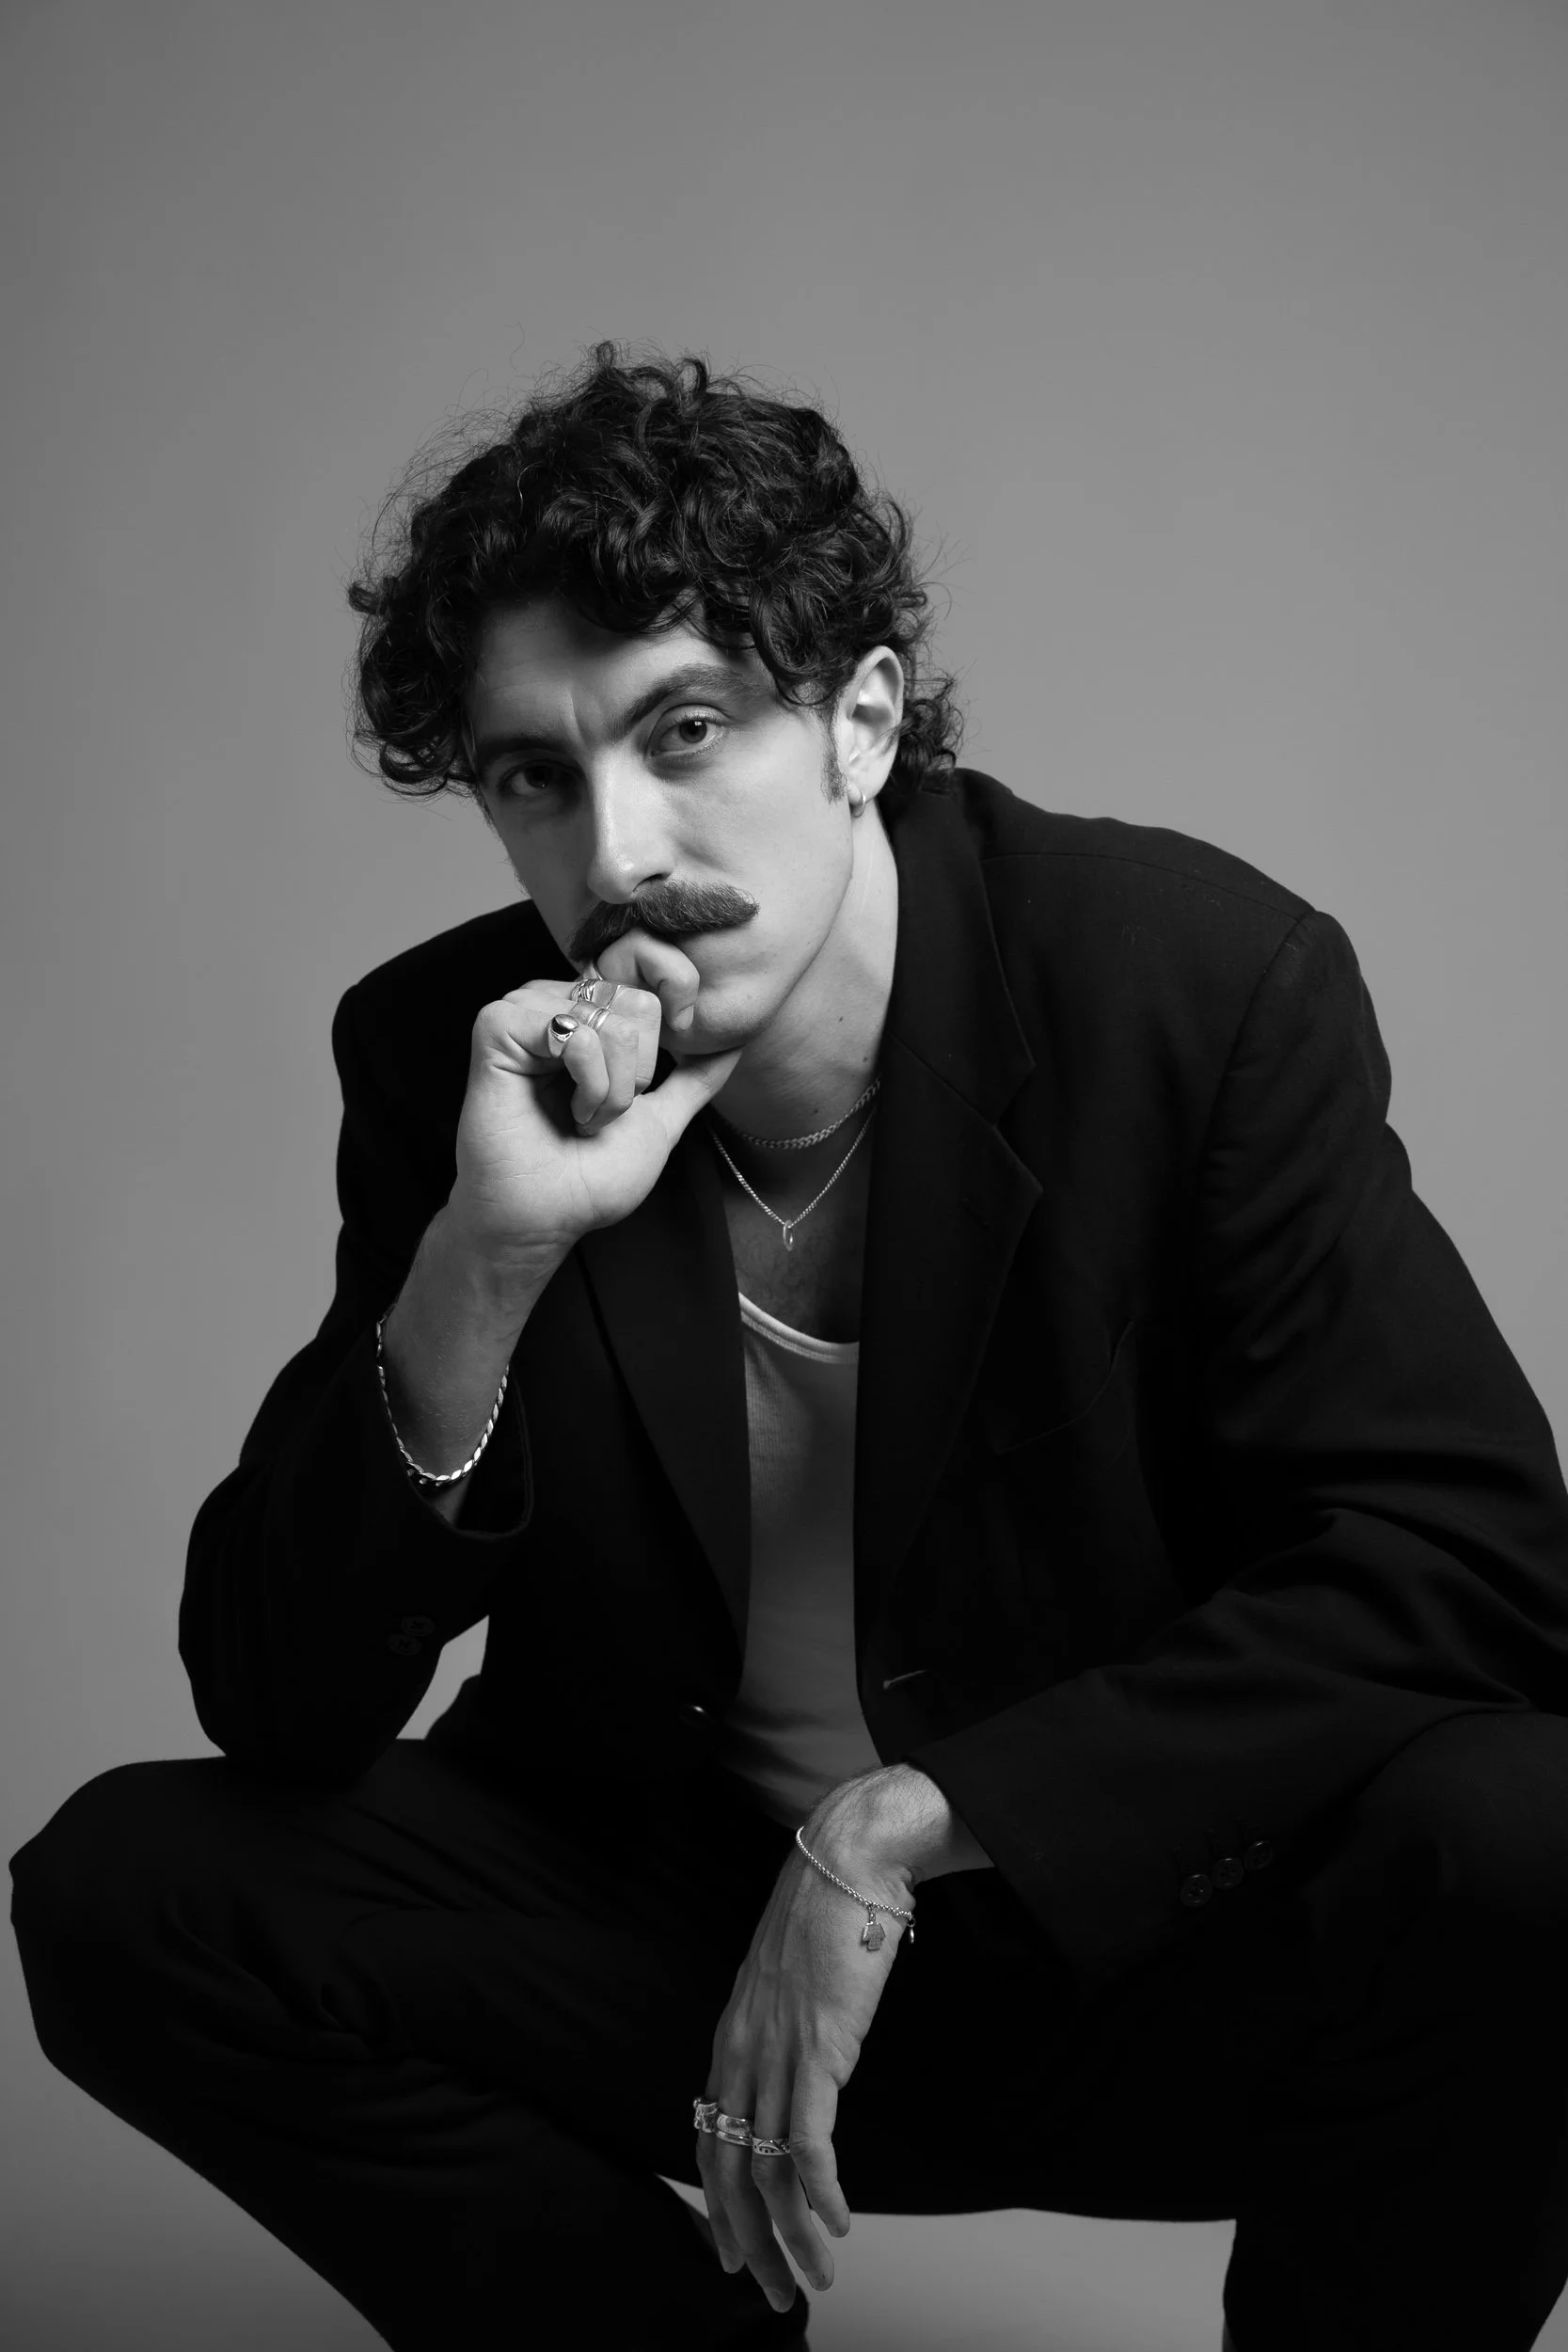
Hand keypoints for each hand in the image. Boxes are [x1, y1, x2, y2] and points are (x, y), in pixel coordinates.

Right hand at [447, 928, 739, 1270]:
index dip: (655, 1051)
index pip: (649, 990)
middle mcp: (556, 1003)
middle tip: (598, 1114)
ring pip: (608, 1020)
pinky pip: (571, 1031)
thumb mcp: (660, 1120)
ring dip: (610, 1088)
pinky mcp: (497, 1025)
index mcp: (588, 1016)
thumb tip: (736, 1042)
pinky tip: (564, 1110)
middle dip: (635, 1076)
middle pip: (637, 1004)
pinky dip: (586, 1081)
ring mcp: (524, 1010)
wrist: (547, 1215)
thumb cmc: (592, 1177)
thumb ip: (695, 1079)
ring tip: (581, 1118)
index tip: (634, 1095)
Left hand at [696, 1813, 913, 2314]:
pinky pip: (808, 2143)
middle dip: (750, 2245)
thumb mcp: (788, 1985)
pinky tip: (839, 2222)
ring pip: (767, 2172)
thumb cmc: (827, 1916)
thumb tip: (802, 2073)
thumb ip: (784, 2032)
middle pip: (728, 2173)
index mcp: (730, 2040)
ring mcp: (777, 2054)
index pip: (706, 2142)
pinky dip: (822, 2192)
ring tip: (818, 2278)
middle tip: (775, 2295)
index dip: (716, 2207)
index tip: (732, 2255)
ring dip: (793, 2237)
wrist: (846, 1862)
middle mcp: (742, 2054)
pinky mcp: (819, 2051)